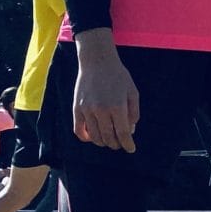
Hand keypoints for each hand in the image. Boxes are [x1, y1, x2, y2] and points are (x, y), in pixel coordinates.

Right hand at [71, 32, 138, 151]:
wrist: (97, 62)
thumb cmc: (118, 77)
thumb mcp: (133, 92)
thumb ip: (133, 112)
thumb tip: (130, 130)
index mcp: (117, 107)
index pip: (123, 133)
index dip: (127, 144)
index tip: (131, 149)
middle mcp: (101, 110)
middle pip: (108, 137)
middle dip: (116, 144)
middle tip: (120, 145)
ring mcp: (87, 110)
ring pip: (94, 136)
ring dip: (103, 142)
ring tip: (109, 142)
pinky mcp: (76, 108)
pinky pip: (78, 129)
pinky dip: (86, 137)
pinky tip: (92, 138)